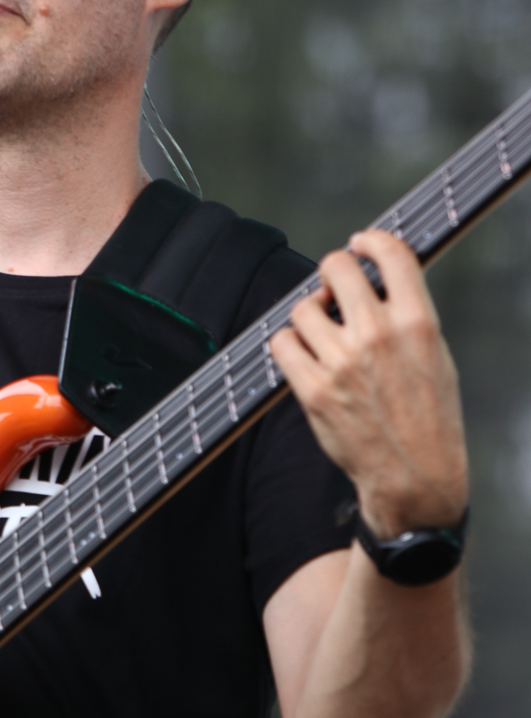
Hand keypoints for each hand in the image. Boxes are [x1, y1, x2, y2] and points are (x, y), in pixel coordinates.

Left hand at [269, 228, 467, 537]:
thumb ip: (408, 315)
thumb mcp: (435, 356)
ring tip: (322, 335)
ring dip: (308, 316)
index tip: (359, 244)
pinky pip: (282, 343)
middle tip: (332, 291)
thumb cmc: (429, 420)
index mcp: (417, 322)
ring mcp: (342, 361)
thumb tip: (377, 282)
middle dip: (331, 274)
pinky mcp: (314, 388)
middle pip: (335, 268)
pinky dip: (288, 345)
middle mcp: (378, 335)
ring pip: (303, 308)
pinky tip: (303, 356)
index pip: (390, 253)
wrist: (415, 476)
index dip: (369, 241)